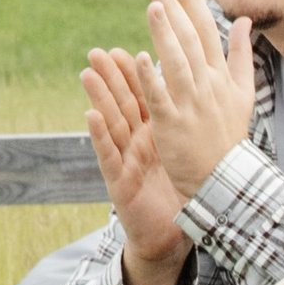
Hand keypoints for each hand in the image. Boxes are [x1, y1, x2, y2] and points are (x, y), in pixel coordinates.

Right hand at [81, 46, 184, 249]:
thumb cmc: (176, 194)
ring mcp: (126, 161)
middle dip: (110, 78)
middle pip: (123, 105)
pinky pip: (109, 155)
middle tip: (98, 52)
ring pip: (111, 124)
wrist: (171, 236)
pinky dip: (99, 135)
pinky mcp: (120, 182)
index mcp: (155, 134)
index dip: (134, 75)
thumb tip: (196, 98)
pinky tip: (90, 115)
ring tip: (87, 73)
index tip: (126, 48)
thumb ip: (183, 126)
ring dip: (98, 98)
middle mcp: (137, 143)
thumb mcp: (182, 156)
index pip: (143, 99)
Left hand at [139, 0, 257, 200]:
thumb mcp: (244, 93)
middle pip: (189, 40)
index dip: (191, 3)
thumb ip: (242, 55)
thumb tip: (245, 22)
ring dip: (164, 33)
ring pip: (176, 62)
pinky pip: (161, 97)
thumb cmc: (229, 135)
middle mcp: (207, 85)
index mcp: (221, 76)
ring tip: (152, 6)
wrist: (225, 178)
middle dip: (173, 8)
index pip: (206, 31)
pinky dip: (151, 78)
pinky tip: (139, 57)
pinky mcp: (173, 125)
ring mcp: (190, 104)